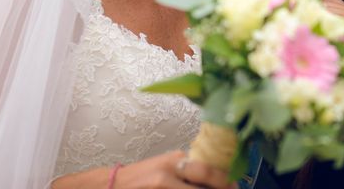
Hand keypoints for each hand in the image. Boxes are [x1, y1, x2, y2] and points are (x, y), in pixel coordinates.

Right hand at [52, 150, 235, 188]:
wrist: (108, 185)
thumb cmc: (141, 178)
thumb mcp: (167, 167)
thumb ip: (189, 169)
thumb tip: (220, 179)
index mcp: (176, 159)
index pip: (209, 169)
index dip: (226, 181)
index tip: (235, 186)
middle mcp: (170, 171)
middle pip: (206, 181)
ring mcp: (162, 185)